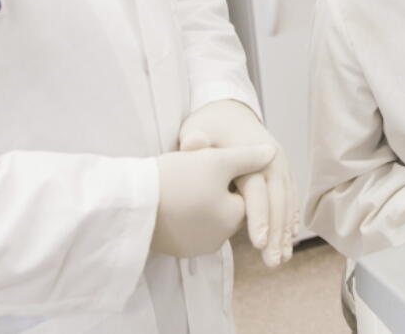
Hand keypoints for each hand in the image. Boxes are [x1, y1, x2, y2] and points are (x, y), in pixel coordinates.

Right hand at [151, 142, 275, 257]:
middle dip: (216, 190)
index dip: (230, 174)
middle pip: (226, 207)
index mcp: (233, 219)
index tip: (212, 161)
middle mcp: (218, 240)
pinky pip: (188, 228)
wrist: (132, 203)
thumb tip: (272, 154)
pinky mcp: (174, 250)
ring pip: (206, 217)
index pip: (245, 194)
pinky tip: (169, 198)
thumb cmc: (178, 178)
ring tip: (180, 181)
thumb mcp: (217, 160)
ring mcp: (194, 247)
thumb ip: (248, 158)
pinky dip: (184, 214)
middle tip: (194, 170)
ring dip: (200, 202)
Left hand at [179, 100, 296, 267]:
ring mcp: (280, 165)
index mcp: (251, 150)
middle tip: (273, 262)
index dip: (259, 216)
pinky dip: (291, 219)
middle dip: (277, 233)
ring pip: (287, 202)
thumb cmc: (210, 125)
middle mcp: (272, 158)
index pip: (257, 188)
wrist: (229, 110)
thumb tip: (194, 143)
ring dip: (286, 232)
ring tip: (283, 259)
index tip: (258, 243)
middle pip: (277, 200)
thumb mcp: (199, 128)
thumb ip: (196, 140)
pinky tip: (291, 239)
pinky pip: (290, 198)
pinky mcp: (282, 172)